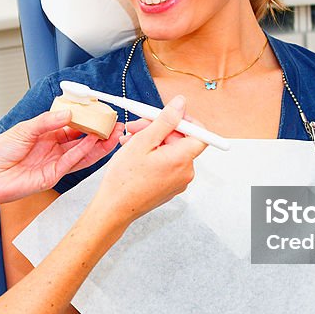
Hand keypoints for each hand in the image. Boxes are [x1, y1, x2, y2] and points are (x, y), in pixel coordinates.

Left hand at [0, 109, 121, 206]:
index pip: (72, 126)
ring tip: (113, 134)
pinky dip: (84, 151)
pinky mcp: (53, 176)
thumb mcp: (24, 129)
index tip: (99, 112)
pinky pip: (72, 162)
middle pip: (81, 140)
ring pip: (82, 153)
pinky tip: (94, 141)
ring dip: (98, 144)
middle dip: (99, 132)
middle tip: (113, 124)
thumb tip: (68, 114)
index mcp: (46, 135)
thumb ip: (47, 121)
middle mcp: (53, 149)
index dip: (86, 119)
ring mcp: (54, 163)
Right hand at [89, 95, 206, 229]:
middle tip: (136, 126)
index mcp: (182, 159)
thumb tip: (181, 104)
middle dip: (159, 129)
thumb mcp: (143, 142)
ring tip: (129, 141)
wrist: (114, 209)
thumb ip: (165, 120)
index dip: (185, 121)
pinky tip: (134, 154)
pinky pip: (167, 163)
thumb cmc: (125, 179)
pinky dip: (153, 155)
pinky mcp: (170, 187)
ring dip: (152, 141)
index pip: (199, 134)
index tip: (168, 116)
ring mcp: (179, 181)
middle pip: (180, 140)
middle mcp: (185, 172)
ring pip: (170, 151)